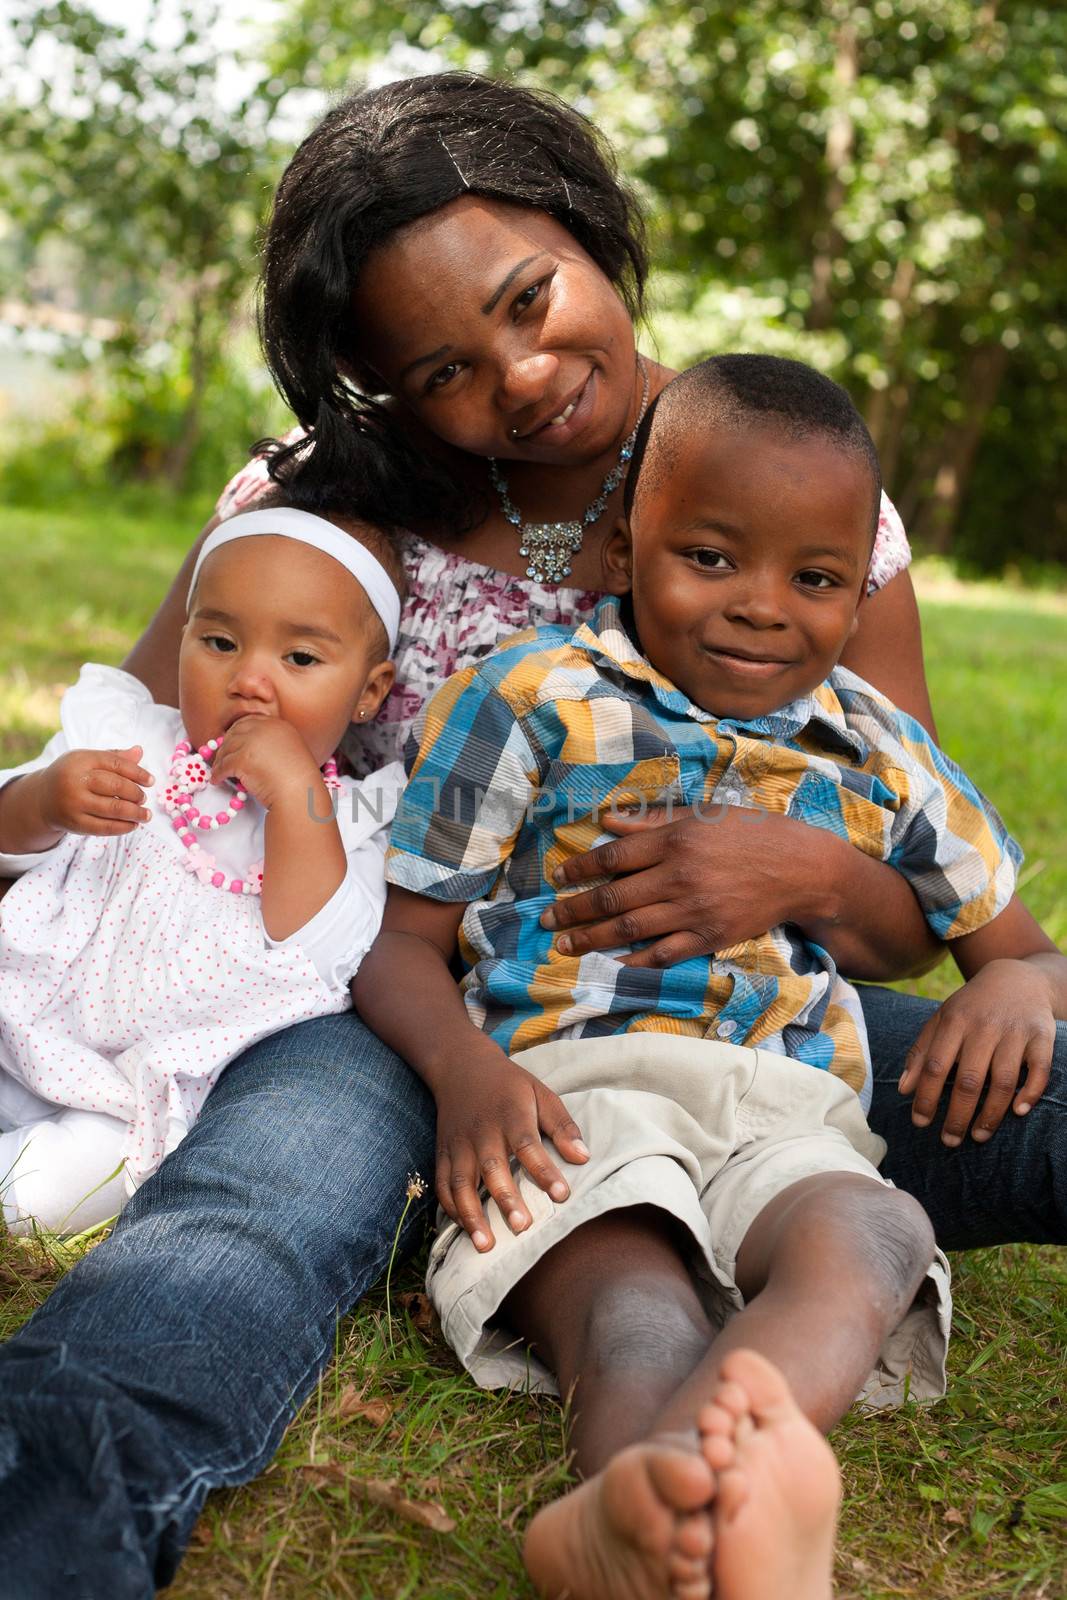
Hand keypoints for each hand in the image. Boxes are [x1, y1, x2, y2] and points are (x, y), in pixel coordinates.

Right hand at [39, 746, 153, 836]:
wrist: (42, 798)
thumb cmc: (72, 775)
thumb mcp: (88, 760)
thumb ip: (114, 757)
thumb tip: (139, 751)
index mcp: (80, 760)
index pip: (116, 764)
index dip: (137, 773)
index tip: (151, 781)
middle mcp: (75, 780)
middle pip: (116, 786)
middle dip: (136, 794)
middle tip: (144, 798)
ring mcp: (74, 803)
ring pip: (113, 808)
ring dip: (135, 813)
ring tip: (146, 814)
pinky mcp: (74, 823)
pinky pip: (104, 827)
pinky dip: (123, 827)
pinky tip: (133, 825)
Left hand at [211, 716, 319, 810]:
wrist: (300, 793)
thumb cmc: (300, 780)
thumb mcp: (292, 751)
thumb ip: (274, 744)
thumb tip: (254, 750)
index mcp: (278, 725)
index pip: (250, 721)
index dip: (238, 731)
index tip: (233, 741)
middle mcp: (264, 729)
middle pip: (235, 732)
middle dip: (226, 744)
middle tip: (221, 756)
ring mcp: (251, 742)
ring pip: (226, 748)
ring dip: (220, 760)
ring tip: (218, 770)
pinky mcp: (241, 758)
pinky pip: (223, 765)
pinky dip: (218, 774)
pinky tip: (217, 780)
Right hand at [434, 1053, 588, 1251]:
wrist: (461, 1066)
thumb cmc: (509, 1085)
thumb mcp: (541, 1093)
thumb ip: (561, 1125)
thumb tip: (584, 1157)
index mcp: (510, 1114)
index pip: (528, 1144)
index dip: (544, 1170)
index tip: (562, 1195)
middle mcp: (482, 1132)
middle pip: (492, 1168)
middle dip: (505, 1199)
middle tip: (522, 1226)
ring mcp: (458, 1144)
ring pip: (461, 1183)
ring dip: (471, 1214)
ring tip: (486, 1244)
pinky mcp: (442, 1152)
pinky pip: (442, 1185)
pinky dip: (450, 1208)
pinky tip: (465, 1228)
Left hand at [541, 804, 803, 968]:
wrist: (801, 869)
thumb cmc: (751, 833)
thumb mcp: (703, 815)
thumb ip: (651, 821)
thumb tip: (605, 822)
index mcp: (676, 840)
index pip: (613, 858)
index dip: (580, 869)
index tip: (557, 879)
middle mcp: (679, 876)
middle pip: (614, 898)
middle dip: (574, 911)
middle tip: (546, 921)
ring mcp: (694, 910)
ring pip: (631, 929)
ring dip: (592, 939)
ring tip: (564, 946)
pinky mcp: (709, 937)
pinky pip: (663, 954)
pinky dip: (635, 961)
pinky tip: (611, 963)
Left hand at [898, 959, 1055, 1144]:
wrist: (1017, 978)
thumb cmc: (972, 1007)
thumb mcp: (941, 1020)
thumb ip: (921, 1052)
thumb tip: (903, 1089)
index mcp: (954, 1021)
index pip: (936, 1066)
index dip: (926, 1097)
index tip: (920, 1123)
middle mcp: (984, 1026)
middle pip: (969, 1080)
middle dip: (957, 1116)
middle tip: (949, 1141)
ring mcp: (1015, 1031)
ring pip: (1003, 1081)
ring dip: (991, 1114)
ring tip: (978, 1136)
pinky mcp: (1042, 1035)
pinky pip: (1039, 1070)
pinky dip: (1030, 1093)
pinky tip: (1018, 1112)